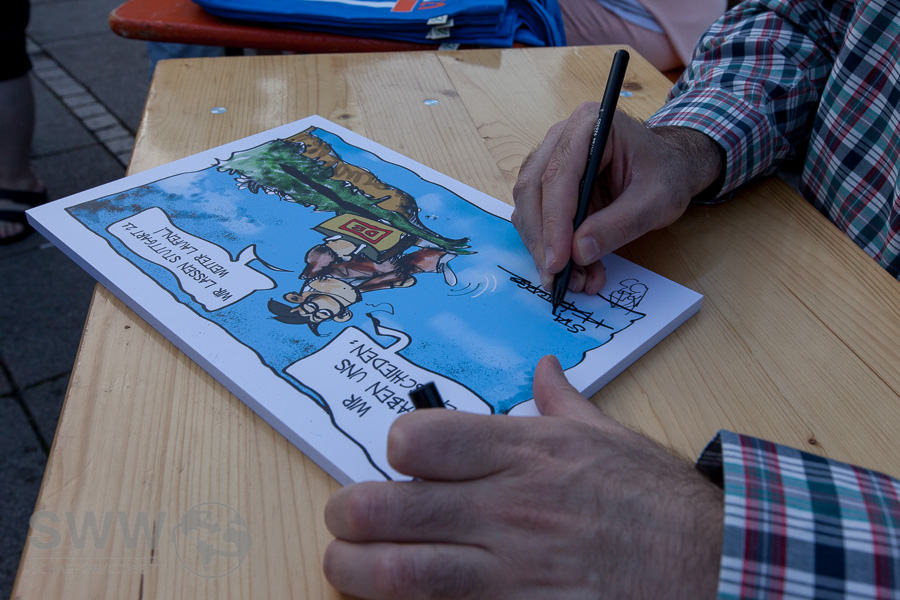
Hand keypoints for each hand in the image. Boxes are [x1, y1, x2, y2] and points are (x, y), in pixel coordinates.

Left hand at [323, 356, 723, 598]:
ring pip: (402, 573)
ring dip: (355, 570)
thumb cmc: (655, 498)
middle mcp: (507, 506)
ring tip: (345, 564)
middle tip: (344, 517)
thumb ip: (562, 401)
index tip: (400, 457)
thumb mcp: (607, 435)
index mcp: (524, 451)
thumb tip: (544, 369)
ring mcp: (510, 569)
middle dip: (349, 513)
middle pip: (390, 507)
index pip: (421, 439)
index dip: (396, 446)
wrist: (709, 564)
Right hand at [512, 103, 723, 293]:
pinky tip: (575, 269)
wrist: (671, 167)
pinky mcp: (548, 183)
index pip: (558, 175)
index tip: (559, 262)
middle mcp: (561, 137)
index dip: (554, 222)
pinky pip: (537, 217)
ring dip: (543, 248)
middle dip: (543, 240)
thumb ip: (620, 224)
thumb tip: (579, 252)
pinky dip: (550, 247)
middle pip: (532, 191)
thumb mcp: (657, 200)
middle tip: (558, 279)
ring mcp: (550, 158)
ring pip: (528, 207)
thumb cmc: (667, 173)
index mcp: (590, 124)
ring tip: (574, 280)